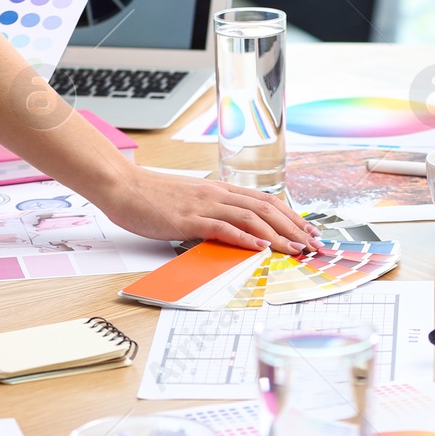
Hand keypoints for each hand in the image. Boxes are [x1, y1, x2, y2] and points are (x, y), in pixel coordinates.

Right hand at [97, 167, 318, 254]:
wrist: (122, 187)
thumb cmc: (151, 197)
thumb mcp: (189, 202)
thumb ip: (211, 212)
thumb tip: (232, 230)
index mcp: (219, 190)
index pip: (265, 201)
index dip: (290, 216)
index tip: (307, 232)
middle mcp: (217, 194)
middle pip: (266, 208)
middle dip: (293, 227)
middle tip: (313, 244)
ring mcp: (204, 205)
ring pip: (251, 217)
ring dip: (277, 235)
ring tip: (295, 249)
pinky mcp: (189, 219)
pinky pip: (223, 227)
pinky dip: (245, 238)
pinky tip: (260, 247)